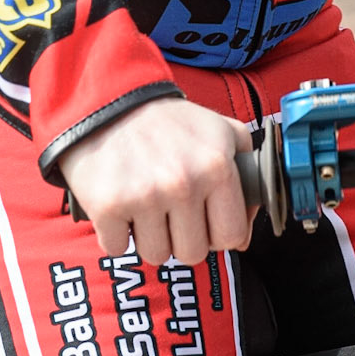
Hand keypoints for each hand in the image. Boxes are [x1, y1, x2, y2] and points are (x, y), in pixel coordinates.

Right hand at [58, 99, 254, 266]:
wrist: (112, 100)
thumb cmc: (170, 122)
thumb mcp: (221, 131)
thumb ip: (247, 175)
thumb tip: (245, 236)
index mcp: (216, 166)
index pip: (231, 236)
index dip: (218, 233)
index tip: (205, 222)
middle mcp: (183, 183)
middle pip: (193, 253)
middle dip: (183, 238)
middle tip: (171, 211)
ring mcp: (144, 197)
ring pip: (156, 255)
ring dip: (150, 237)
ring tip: (145, 205)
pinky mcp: (108, 206)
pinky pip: (118, 248)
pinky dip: (116, 233)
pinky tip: (121, 206)